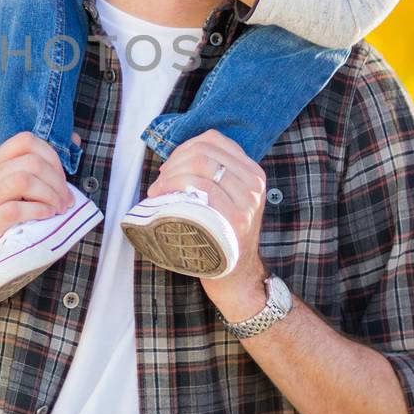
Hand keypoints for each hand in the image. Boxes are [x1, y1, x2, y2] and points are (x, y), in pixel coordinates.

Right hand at [0, 132, 72, 267]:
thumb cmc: (12, 222)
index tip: (61, 179)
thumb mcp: (25, 191)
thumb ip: (44, 168)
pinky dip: (38, 211)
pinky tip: (46, 217)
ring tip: (57, 209)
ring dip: (49, 195)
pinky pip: (14, 209)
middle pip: (30, 161)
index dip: (51, 156)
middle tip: (66, 201)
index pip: (24, 140)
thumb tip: (76, 139)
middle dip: (57, 181)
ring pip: (22, 180)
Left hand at [149, 131, 269, 306]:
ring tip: (159, 190)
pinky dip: (175, 185)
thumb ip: (212, 174)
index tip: (170, 167)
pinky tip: (162, 195)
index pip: (213, 140)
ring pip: (201, 164)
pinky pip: (202, 187)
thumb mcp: (228, 197)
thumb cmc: (221, 231)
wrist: (237, 273)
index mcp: (252, 171)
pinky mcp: (236, 218)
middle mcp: (254, 183)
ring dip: (171, 174)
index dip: (184, 148)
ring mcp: (248, 200)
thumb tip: (175, 157)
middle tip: (161, 181)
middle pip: (204, 150)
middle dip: (174, 161)